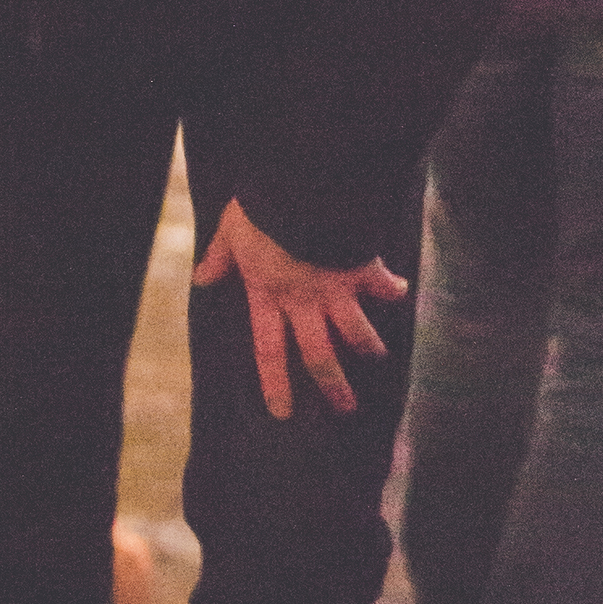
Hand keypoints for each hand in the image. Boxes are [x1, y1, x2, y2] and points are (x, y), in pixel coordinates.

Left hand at [192, 196, 408, 419]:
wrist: (300, 189)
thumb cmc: (261, 209)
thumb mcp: (231, 231)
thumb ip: (219, 258)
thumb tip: (200, 280)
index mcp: (269, 295)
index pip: (269, 350)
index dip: (276, 383)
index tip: (283, 413)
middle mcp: (304, 301)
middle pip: (319, 355)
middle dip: (333, 385)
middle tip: (346, 408)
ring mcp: (335, 288)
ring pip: (355, 330)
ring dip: (368, 345)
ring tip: (378, 355)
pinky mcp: (360, 268)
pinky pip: (381, 284)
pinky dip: (392, 287)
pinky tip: (402, 291)